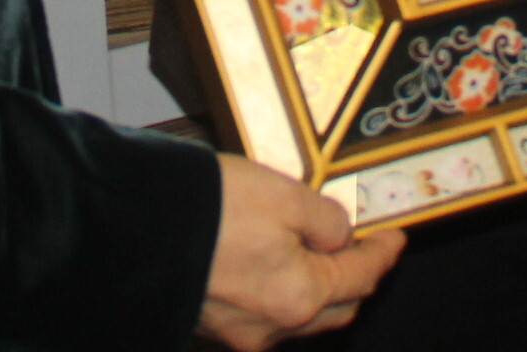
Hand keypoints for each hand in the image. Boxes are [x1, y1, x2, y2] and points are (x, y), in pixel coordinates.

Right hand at [199, 156, 403, 347]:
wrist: (132, 227)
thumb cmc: (207, 207)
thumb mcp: (284, 194)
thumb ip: (325, 219)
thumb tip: (339, 235)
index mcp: (301, 296)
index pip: (362, 278)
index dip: (383, 253)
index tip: (394, 236)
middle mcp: (273, 326)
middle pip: (336, 309)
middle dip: (355, 278)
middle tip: (361, 246)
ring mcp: (239, 332)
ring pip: (297, 316)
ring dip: (315, 288)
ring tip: (312, 249)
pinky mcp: (211, 325)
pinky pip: (261, 315)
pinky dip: (278, 291)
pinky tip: (270, 263)